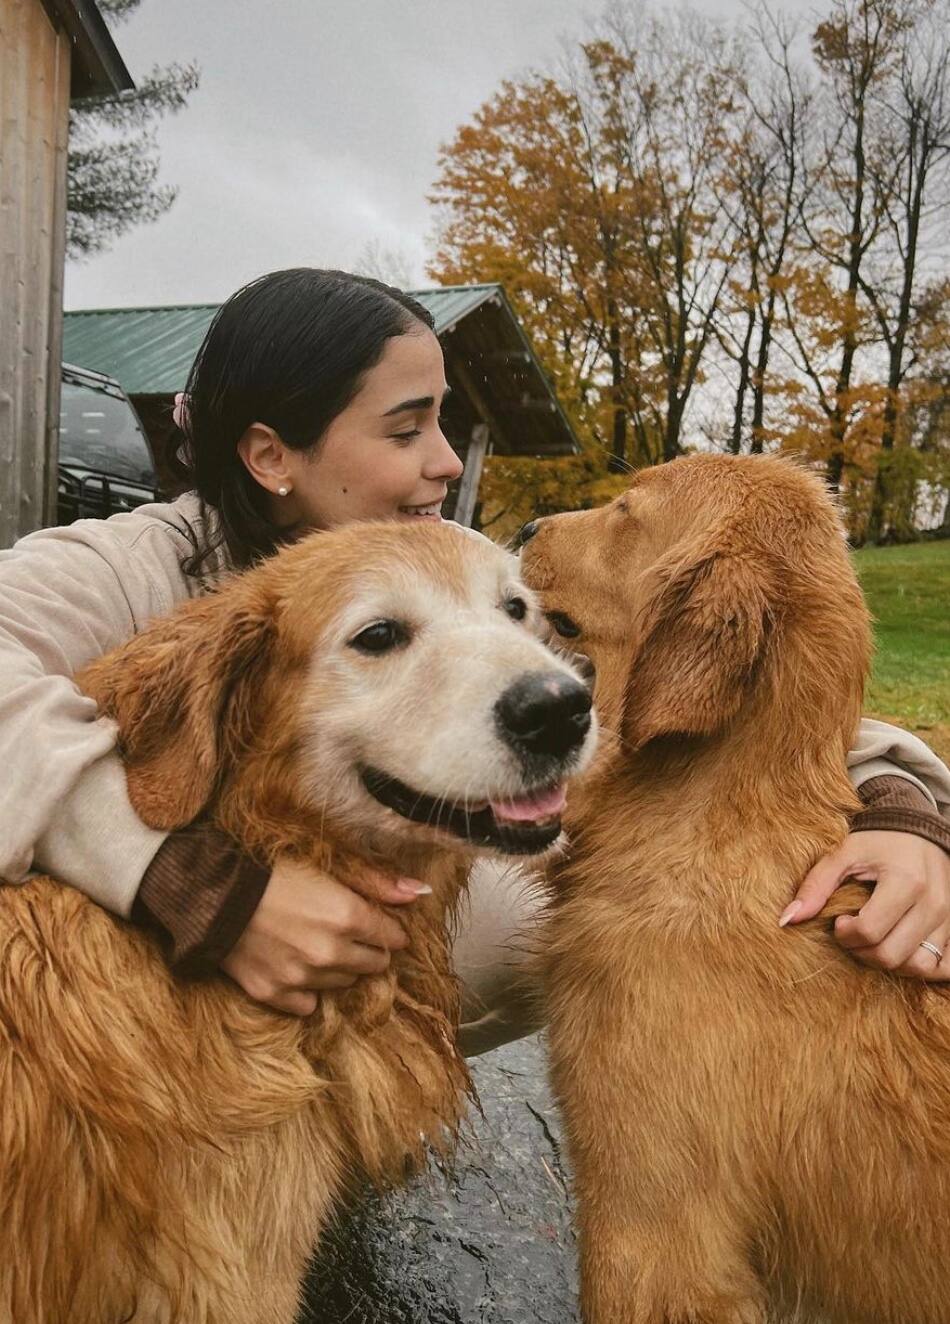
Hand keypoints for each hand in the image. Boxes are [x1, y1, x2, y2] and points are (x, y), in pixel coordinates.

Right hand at [220, 856, 428, 1013]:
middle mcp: (330, 953)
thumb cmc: (271, 870)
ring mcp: (302, 978)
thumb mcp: (326, 865)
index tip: (382, 926)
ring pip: (342, 984)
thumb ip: (375, 882)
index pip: (391, 937)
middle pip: (372, 964)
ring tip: (320, 946)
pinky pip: (308, 1005)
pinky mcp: (274, 994)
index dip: (389, 930)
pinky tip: (297, 968)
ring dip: (340, 969)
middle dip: (369, 951)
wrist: (211, 893)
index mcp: (348, 916)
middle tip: (349, 934)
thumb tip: (421, 893)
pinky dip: (307, 990)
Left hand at [780, 831, 949, 979]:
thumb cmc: (878, 842)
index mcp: (906, 882)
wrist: (918, 831)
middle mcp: (933, 903)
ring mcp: (949, 918)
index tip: (839, 920)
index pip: (870, 932)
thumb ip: (816, 885)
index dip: (845, 934)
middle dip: (862, 952)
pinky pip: (943, 967)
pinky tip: (900, 950)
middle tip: (851, 934)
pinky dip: (920, 967)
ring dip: (889, 963)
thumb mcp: (844, 854)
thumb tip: (786, 920)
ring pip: (918, 966)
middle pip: (892, 956)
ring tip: (874, 940)